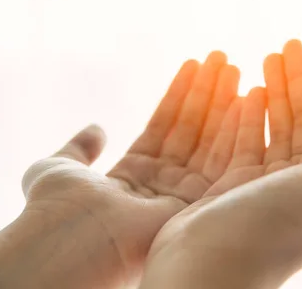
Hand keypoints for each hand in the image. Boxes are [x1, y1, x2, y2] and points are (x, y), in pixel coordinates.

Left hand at [0, 51, 244, 288]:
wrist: (69, 243)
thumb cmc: (57, 210)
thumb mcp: (58, 168)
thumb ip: (79, 148)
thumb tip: (97, 128)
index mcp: (134, 175)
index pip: (164, 126)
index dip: (179, 95)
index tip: (196, 65)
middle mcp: (163, 184)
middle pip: (191, 129)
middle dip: (207, 93)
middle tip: (223, 59)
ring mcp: (184, 194)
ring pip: (209, 139)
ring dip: (223, 103)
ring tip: (234, 67)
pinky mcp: (201, 202)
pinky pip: (222, 158)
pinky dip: (234, 128)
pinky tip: (243, 98)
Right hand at [139, 41, 301, 288]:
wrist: (212, 265)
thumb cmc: (279, 226)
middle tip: (289, 44)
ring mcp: (269, 185)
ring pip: (278, 127)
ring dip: (277, 91)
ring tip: (267, 57)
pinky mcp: (235, 186)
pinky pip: (247, 142)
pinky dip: (250, 115)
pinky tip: (250, 92)